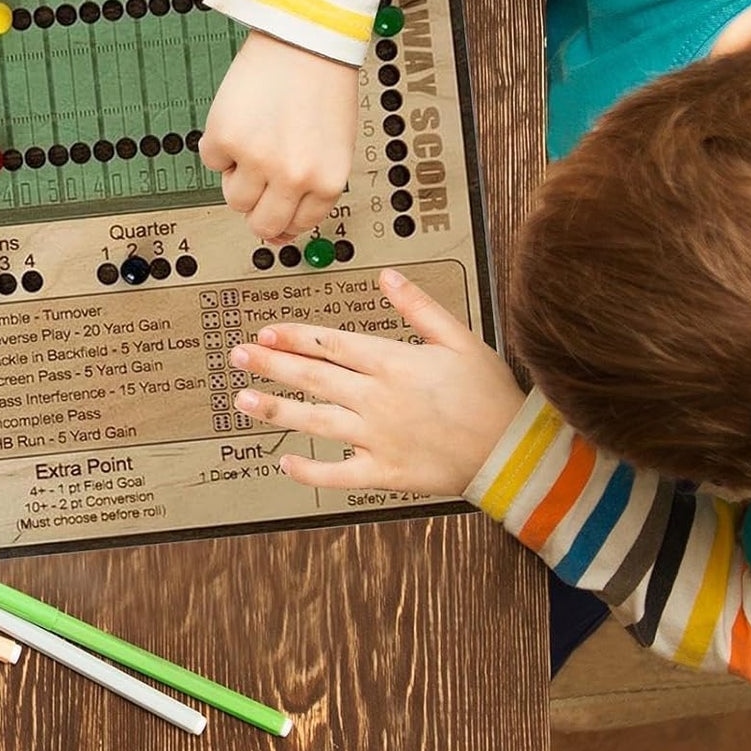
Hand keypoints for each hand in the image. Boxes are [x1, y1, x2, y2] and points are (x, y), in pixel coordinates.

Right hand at [199, 30, 359, 241]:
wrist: (304, 35)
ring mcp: (258, 159)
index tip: (278, 199)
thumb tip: (278, 234)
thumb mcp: (332, 147)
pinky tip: (242, 117)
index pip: (298, 226)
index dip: (285, 213)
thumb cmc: (323, 84)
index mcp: (328, 181)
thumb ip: (309, 188)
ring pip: (233, 199)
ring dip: (238, 175)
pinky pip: (212, 161)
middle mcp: (294, 176)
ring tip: (255, 138)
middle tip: (261, 174)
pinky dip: (220, 143)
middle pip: (262, 225)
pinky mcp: (226, 137)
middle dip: (258, 206)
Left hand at [228, 269, 526, 494]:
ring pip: (315, 422)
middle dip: (272, 364)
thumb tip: (387, 276)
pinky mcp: (384, 473)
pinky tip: (284, 462)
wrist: (512, 451)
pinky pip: (339, 474)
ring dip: (276, 410)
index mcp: (394, 363)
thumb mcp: (459, 338)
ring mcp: (378, 438)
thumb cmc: (490, 393)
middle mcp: (378, 399)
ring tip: (243, 401)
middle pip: (314, 377)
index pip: (332, 344)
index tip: (266, 330)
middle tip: (238, 355)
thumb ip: (419, 307)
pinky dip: (310, 470)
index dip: (295, 336)